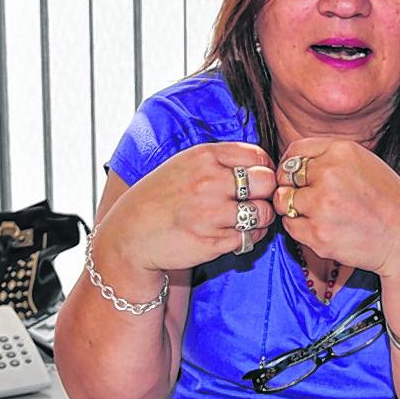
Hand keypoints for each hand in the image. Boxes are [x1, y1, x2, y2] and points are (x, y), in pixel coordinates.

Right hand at [100, 142, 277, 270]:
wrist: (132, 234)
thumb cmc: (163, 196)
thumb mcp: (186, 163)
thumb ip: (222, 159)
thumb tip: (264, 165)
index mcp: (205, 157)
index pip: (258, 156)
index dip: (265, 169)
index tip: (259, 179)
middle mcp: (209, 182)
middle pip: (267, 183)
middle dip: (266, 192)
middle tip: (256, 200)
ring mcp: (211, 214)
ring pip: (263, 213)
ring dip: (260, 218)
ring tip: (245, 219)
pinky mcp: (212, 242)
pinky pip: (249, 238)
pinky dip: (248, 237)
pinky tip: (234, 234)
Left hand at [272, 139, 399, 276]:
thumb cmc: (388, 201)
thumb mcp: (364, 162)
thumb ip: (330, 158)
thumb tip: (292, 163)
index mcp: (341, 151)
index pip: (295, 150)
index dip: (290, 164)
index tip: (294, 176)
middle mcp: (329, 173)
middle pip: (285, 176)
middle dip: (291, 187)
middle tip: (309, 199)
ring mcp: (321, 204)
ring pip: (284, 201)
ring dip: (294, 208)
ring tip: (318, 214)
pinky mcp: (318, 233)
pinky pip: (291, 226)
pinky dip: (301, 228)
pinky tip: (323, 228)